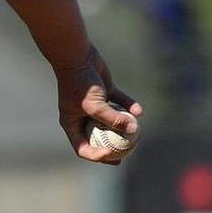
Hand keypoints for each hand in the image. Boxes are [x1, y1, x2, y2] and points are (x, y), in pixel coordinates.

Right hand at [53, 46, 142, 164]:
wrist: (77, 57)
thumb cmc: (80, 83)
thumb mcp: (94, 104)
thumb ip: (112, 118)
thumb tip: (134, 130)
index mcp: (72, 123)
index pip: (83, 147)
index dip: (98, 155)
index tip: (113, 154)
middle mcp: (82, 116)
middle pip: (99, 139)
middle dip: (114, 147)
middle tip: (129, 152)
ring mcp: (94, 105)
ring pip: (111, 122)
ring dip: (124, 127)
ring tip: (137, 132)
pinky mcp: (105, 93)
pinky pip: (119, 104)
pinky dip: (129, 107)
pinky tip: (139, 110)